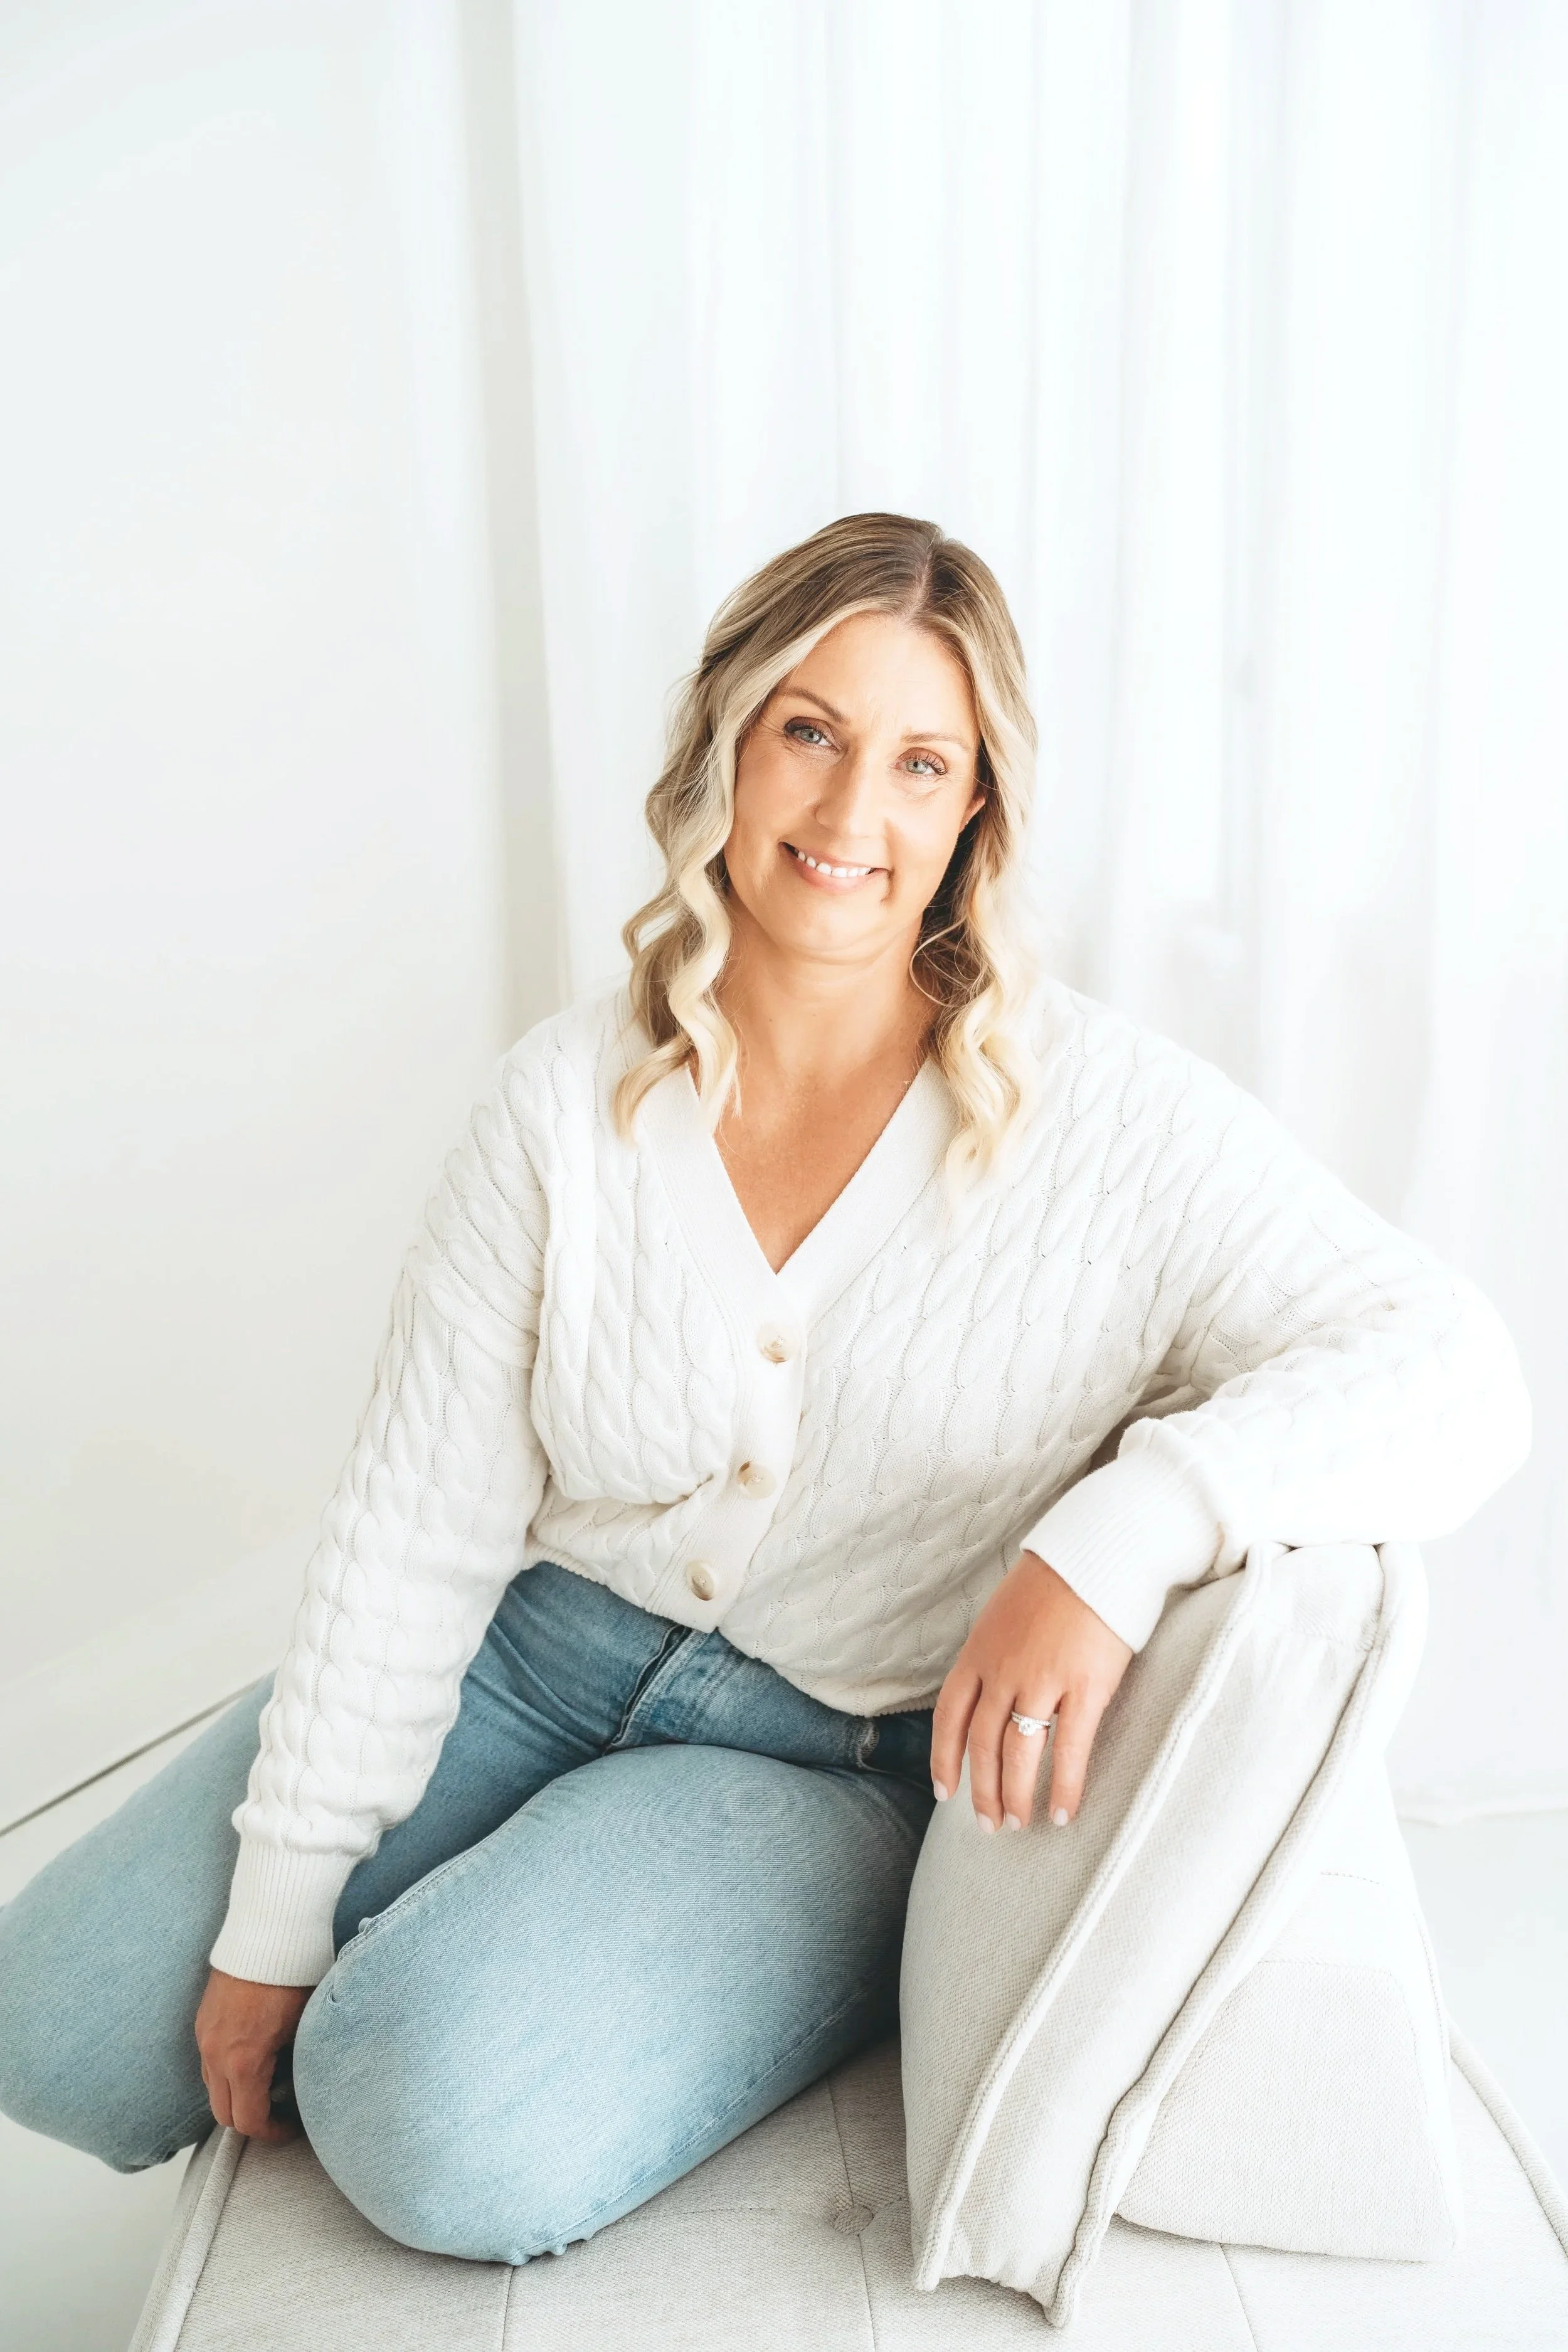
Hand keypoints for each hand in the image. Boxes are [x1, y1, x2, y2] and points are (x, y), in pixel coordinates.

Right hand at [194, 1968, 311, 2141]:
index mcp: (243, 2061)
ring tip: (270, 2083)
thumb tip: (303, 2085)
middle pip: (223, 2113)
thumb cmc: (294, 1975)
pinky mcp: (202, 2020)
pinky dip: (227, 2071)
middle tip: (281, 2113)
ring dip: (237, 2095)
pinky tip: (255, 2056)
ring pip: (213, 2087)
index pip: (248, 2121)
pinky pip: (209, 2062)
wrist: (269, 1929)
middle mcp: (215, 2054)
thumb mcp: (306, 2025)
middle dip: (252, 2120)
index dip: (273, 2133)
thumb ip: (298, 2064)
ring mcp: (204, 2036)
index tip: (292, 2127)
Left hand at [931, 1550, 1132, 1832]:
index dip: (944, 1758)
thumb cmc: (1057, 1581)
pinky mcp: (1084, 1687)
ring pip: (1018, 1754)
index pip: (949, 1715)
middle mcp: (1002, 1670)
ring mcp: (1042, 1680)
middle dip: (981, 1790)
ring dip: (1015, 1795)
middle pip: (981, 1744)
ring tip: (1019, 1823)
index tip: (944, 1792)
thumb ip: (995, 1654)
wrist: (1099, 1551)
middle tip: (988, 1824)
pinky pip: (1068, 1750)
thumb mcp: (1005, 1614)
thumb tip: (992, 1691)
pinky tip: (1062, 1813)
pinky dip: (1062, 1787)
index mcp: (979, 1651)